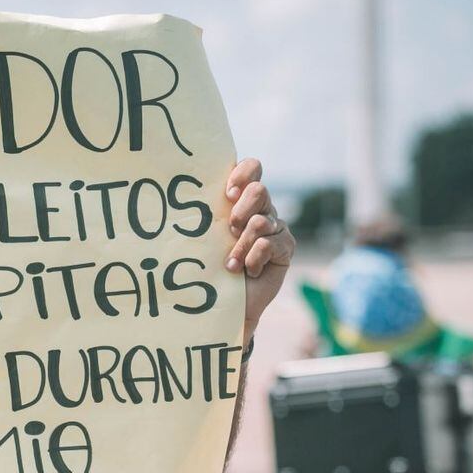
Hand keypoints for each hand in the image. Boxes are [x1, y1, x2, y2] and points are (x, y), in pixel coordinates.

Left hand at [223, 158, 295, 338]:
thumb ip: (208, 216)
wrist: (226, 303)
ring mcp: (276, 228)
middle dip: (241, 209)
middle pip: (259, 190)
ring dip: (241, 246)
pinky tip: (248, 272)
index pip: (251, 169)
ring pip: (261, 222)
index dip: (243, 174)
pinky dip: (254, 260)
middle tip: (230, 229)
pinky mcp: (286, 247)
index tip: (227, 193)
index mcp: (241, 200)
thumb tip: (187, 200)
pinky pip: (270, 244)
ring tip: (231, 265)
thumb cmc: (209, 269)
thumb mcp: (206, 238)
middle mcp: (261, 209)